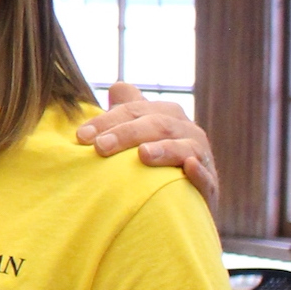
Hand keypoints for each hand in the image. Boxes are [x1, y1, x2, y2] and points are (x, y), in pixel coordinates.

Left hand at [77, 83, 217, 204]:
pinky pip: (206, 177)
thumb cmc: (153, 164)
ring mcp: (201, 157)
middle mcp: (187, 131)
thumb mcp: (140, 135)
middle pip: (157, 125)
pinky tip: (189, 167)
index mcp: (167, 116)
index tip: (81, 136)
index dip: (107, 121)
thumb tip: (117, 87)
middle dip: (127, 134)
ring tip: (143, 154)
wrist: (180, 203)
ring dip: (164, 149)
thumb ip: (128, 111)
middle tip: (100, 147)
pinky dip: (199, 172)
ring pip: (185, 147)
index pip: (135, 110)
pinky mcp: (209, 187)